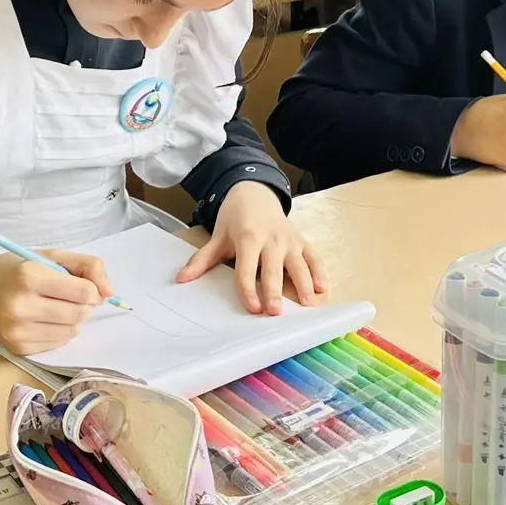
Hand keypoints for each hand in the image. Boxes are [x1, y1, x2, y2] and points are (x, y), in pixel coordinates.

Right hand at [0, 249, 112, 353]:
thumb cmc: (17, 268)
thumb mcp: (52, 255)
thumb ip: (89, 266)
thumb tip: (111, 293)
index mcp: (30, 276)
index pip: (84, 293)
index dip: (91, 289)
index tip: (82, 285)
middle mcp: (21, 306)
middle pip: (80, 314)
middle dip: (83, 305)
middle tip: (69, 296)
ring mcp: (17, 330)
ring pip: (71, 332)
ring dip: (72, 320)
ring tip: (54, 306)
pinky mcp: (17, 348)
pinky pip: (57, 344)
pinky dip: (58, 332)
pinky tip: (42, 319)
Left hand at [177, 181, 325, 314]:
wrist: (255, 192)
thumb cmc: (236, 218)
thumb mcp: (218, 236)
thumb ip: (202, 259)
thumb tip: (181, 279)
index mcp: (248, 238)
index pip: (247, 268)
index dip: (249, 288)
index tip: (252, 307)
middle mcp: (271, 239)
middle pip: (273, 269)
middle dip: (275, 290)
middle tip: (276, 312)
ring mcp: (289, 240)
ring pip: (298, 264)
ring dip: (304, 285)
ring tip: (308, 305)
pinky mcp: (301, 241)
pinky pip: (313, 257)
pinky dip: (320, 272)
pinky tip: (324, 288)